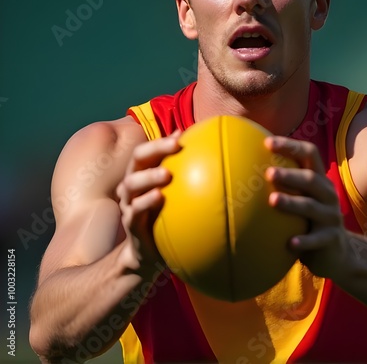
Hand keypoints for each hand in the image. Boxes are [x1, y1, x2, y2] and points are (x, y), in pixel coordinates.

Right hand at [116, 131, 181, 272]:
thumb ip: (185, 180)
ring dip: (149, 176)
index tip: (181, 135)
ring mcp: (129, 205)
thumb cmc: (163, 219)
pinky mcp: (131, 225)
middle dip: (155, 149)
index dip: (161, 141)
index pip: (148, 152)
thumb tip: (214, 162)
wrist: (146, 254)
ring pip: (131, 184)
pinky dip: (145, 203)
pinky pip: (135, 212)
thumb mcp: (174, 198)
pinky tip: (160, 198)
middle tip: (175, 145)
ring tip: (167, 174)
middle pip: (137, 160)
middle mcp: (132, 186)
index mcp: (142, 175)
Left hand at [264, 136, 348, 278]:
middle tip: (268, 173)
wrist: (335, 252)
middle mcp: (327, 193)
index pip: (309, 154)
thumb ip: (282, 183)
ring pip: (311, 207)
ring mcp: (331, 216)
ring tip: (272, 200)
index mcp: (319, 179)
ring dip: (292, 203)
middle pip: (311, 179)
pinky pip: (316, 239)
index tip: (267, 143)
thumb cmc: (306, 218)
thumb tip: (242, 165)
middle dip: (290, 174)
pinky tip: (290, 243)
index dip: (290, 146)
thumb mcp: (300, 197)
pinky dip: (304, 241)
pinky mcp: (330, 238)